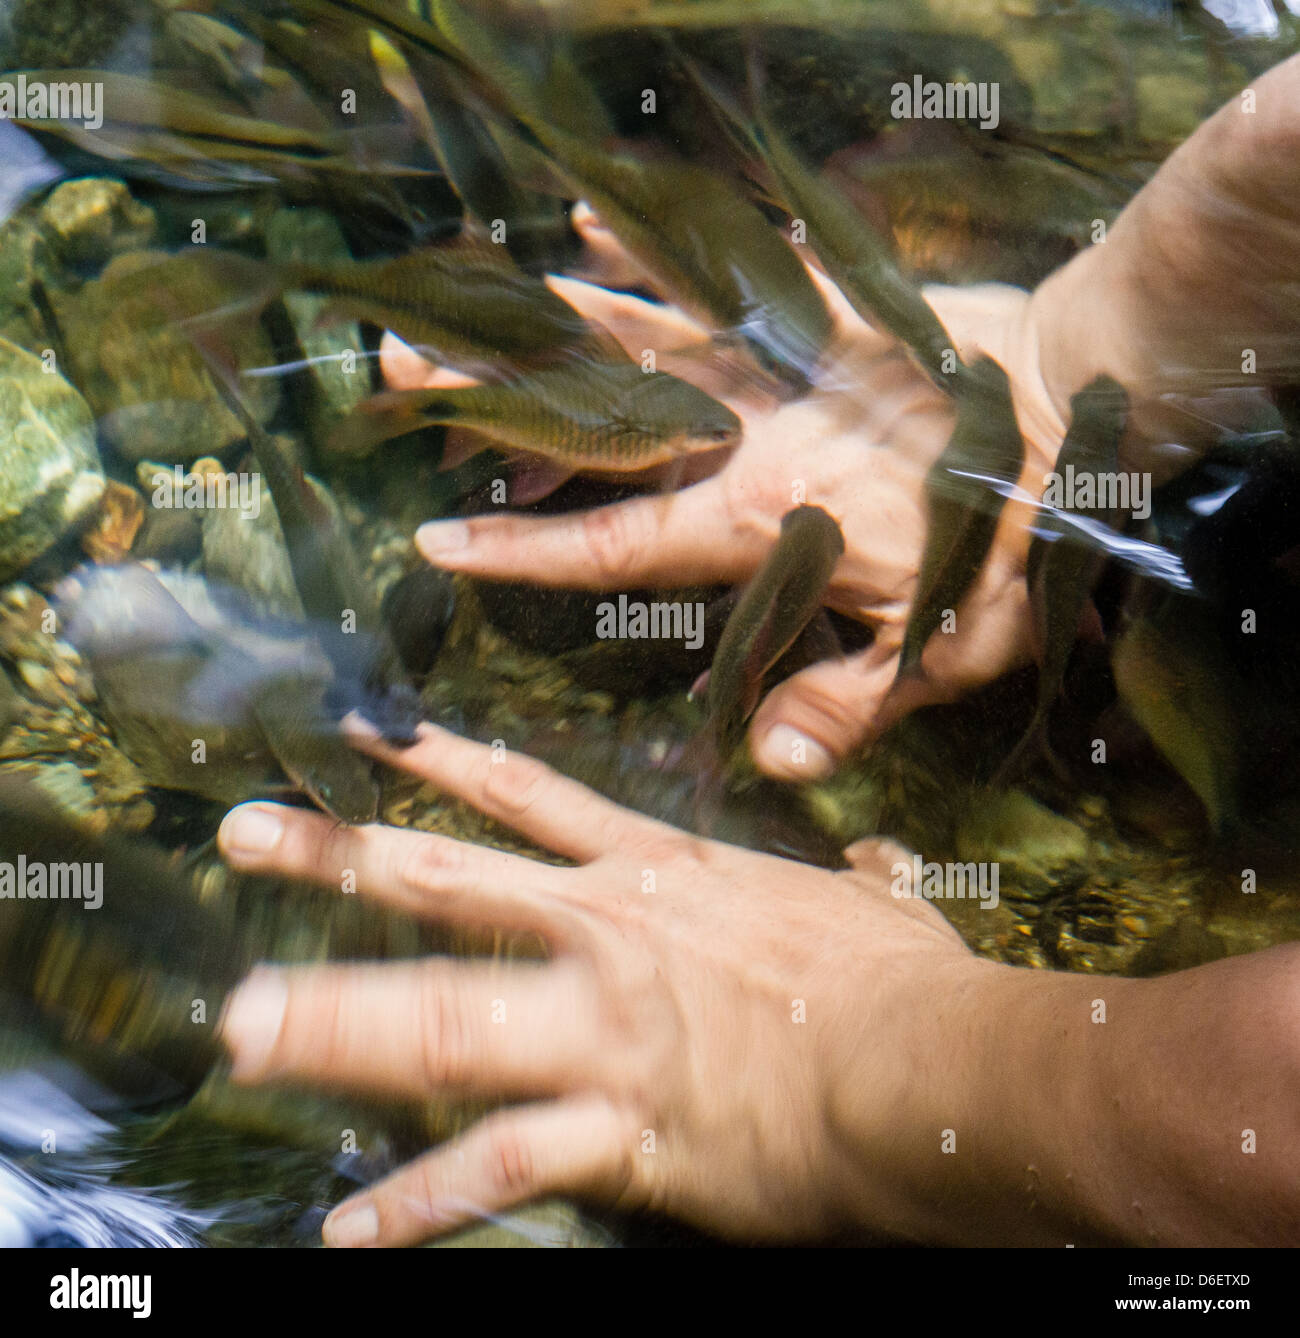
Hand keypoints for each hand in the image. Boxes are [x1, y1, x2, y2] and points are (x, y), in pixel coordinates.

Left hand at [216, 722, 985, 1246]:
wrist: (923, 1067)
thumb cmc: (900, 982)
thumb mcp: (878, 911)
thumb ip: (866, 885)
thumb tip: (889, 871)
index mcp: (654, 876)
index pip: (523, 797)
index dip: (436, 759)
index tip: (360, 730)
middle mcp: (604, 937)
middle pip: (444, 884)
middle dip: (338, 857)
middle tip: (245, 834)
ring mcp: (598, 1032)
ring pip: (438, 1017)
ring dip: (334, 1021)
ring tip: (243, 1020)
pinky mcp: (615, 1130)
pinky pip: (497, 1170)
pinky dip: (420, 1206)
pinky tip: (349, 1230)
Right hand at [389, 55, 1299, 780]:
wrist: (1083, 411)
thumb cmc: (1013, 539)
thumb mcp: (938, 647)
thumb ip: (846, 703)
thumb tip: (763, 765)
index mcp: (755, 520)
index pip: (612, 540)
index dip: (521, 545)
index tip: (437, 539)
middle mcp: (740, 433)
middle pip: (592, 420)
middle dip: (486, 402)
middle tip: (393, 373)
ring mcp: (769, 366)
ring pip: (631, 341)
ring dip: (534, 324)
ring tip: (448, 297)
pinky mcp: (807, 319)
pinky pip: (713, 275)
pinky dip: (649, 250)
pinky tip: (580, 220)